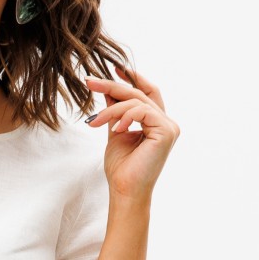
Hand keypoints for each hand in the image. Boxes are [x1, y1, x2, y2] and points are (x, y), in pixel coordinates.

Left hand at [84, 68, 179, 205]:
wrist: (125, 191)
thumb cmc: (121, 168)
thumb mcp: (115, 132)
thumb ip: (115, 111)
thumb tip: (108, 89)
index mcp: (156, 123)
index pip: (147, 92)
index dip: (133, 78)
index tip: (113, 68)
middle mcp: (166, 123)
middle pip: (139, 93)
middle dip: (113, 86)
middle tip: (89, 82)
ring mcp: (169, 127)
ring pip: (137, 101)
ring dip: (112, 109)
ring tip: (94, 122)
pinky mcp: (166, 131)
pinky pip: (142, 111)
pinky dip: (124, 116)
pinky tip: (115, 129)